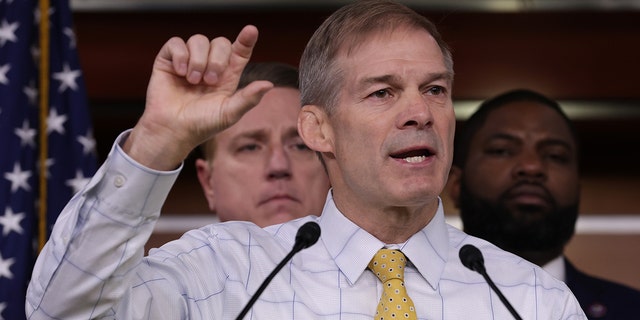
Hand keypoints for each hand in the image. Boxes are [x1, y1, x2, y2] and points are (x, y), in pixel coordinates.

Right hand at [123, 25, 273, 169]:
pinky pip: (176, 43)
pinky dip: (180, 56)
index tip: (251, 31)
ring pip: (199, 40)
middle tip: (210, 81)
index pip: (240, 51)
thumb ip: (248, 98)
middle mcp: (209, 64)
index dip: (246, 40)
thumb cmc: (202, 124)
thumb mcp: (229, 113)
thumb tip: (269, 84)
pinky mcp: (169, 60)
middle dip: (217, 59)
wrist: (174, 130)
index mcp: (227, 75)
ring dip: (198, 60)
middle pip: (220, 42)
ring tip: (193, 81)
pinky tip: (180, 72)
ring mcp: (189, 61)